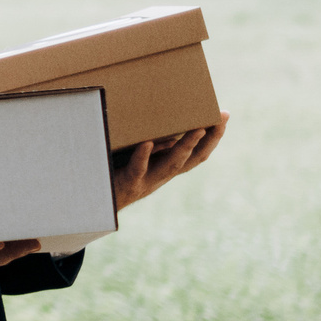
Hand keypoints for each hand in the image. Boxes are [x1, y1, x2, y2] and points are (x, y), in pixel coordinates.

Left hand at [111, 113, 228, 210]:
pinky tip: (147, 142)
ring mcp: (147, 181)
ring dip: (186, 147)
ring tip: (197, 128)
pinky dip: (143, 156)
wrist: (96, 204)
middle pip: (193, 159)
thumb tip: (172, 132)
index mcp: (166, 169)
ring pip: (172, 165)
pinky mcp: (127, 183)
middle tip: (221, 119)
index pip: (197, 153)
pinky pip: (137, 170)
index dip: (213, 137)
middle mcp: (162, 176)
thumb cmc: (116, 176)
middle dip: (210, 139)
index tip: (224, 116)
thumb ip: (155, 148)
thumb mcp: (139, 159)